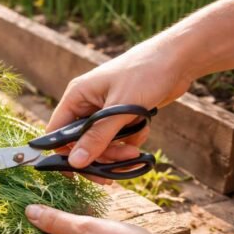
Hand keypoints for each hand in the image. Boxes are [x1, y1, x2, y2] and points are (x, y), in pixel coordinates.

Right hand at [48, 38, 191, 183]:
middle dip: (100, 155)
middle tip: (120, 164)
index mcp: (76, 97)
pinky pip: (118, 138)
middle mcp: (86, 104)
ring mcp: (103, 110)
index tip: (78, 174)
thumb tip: (75, 163)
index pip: (56, 132)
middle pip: (80, 142)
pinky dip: (130, 141)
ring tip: (136, 152)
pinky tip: (144, 130)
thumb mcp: (120, 109)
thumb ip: (97, 137)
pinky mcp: (120, 114)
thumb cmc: (145, 74)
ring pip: (101, 142)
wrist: (177, 59)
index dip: (64, 154)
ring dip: (117, 152)